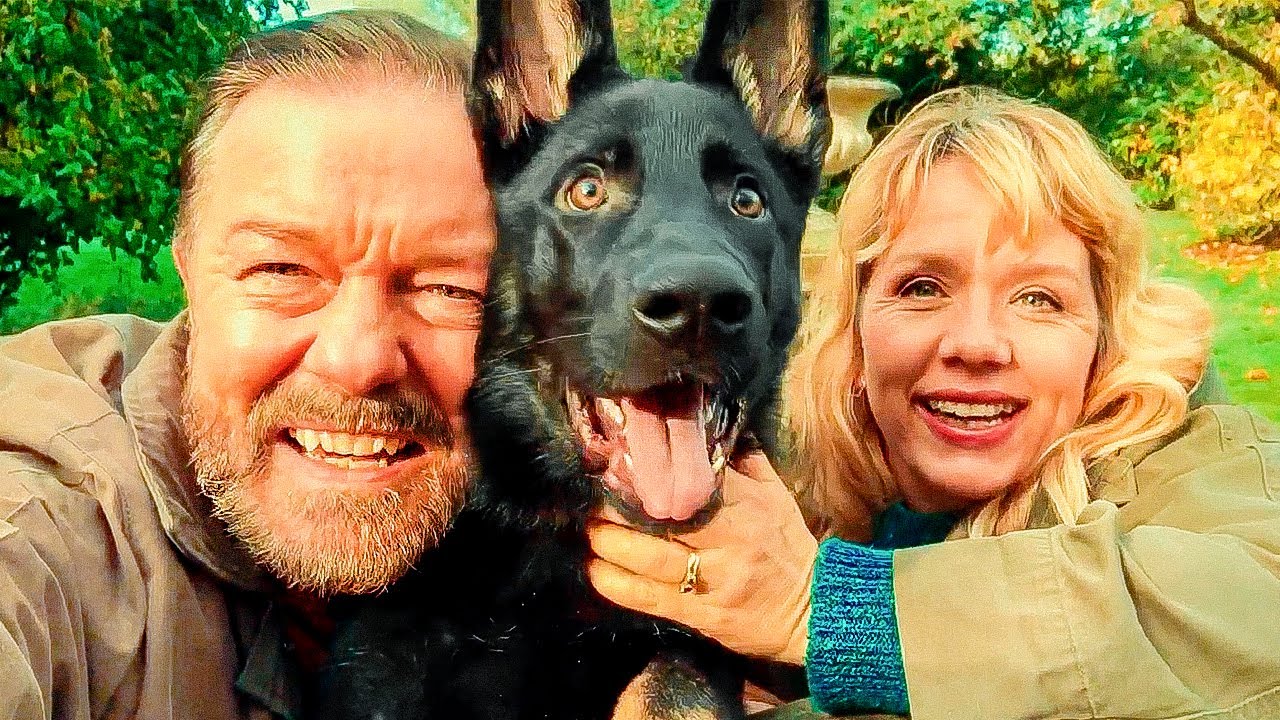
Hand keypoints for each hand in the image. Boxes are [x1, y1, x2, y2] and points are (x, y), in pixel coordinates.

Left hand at [587, 452, 817, 664]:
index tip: (621, 458)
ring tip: (588, 530)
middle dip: (621, 505)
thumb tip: (710, 425)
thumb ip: (745, 460)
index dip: (654, 468)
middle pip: (665, 517)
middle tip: (591, 493)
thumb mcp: (777, 496)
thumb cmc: (789, 547)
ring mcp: (714, 579)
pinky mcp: (702, 614)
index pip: (694, 477)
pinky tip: (596, 572)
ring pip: (652, 557)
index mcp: (747, 504)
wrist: (815, 611)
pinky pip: (652, 599)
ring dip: (612, 543)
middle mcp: (729, 539)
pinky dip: (619, 586)